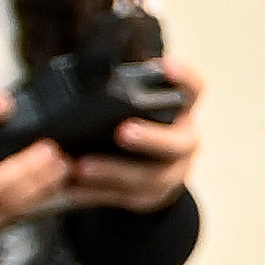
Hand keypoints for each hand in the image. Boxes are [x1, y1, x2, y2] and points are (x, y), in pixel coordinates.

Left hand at [64, 55, 203, 213]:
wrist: (151, 169)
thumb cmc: (136, 123)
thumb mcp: (137, 105)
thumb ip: (123, 90)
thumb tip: (86, 74)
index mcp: (183, 110)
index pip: (194, 89)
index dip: (184, 77)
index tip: (165, 65)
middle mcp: (185, 142)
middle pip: (178, 143)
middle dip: (151, 138)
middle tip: (122, 131)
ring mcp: (172, 174)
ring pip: (150, 178)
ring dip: (114, 171)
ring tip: (81, 166)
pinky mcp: (150, 198)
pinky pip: (124, 199)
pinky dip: (95, 193)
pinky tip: (71, 187)